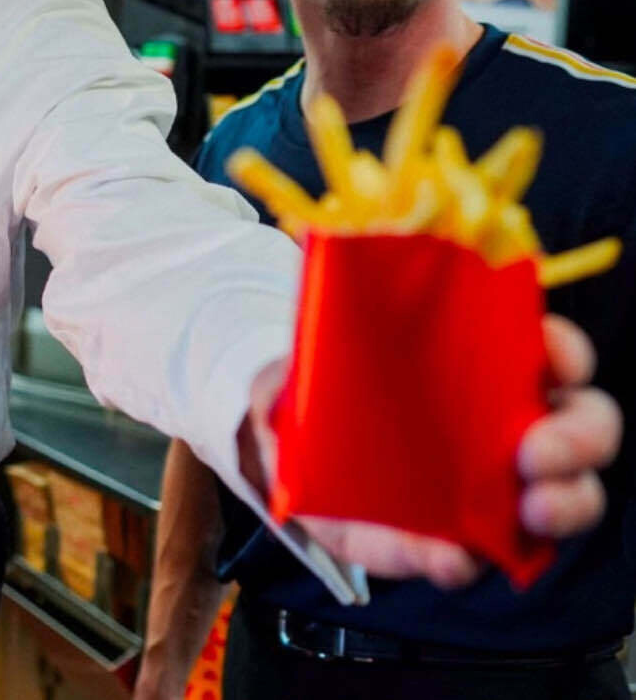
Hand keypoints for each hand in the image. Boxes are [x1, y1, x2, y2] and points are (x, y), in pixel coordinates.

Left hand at [242, 314, 621, 589]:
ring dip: (562, 505)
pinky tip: (448, 556)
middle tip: (537, 452)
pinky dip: (463, 559)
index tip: (549, 358)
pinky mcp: (455, 537)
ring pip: (564, 496)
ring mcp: (494, 483)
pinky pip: (476, 556)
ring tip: (528, 511)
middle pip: (584, 424)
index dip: (563, 351)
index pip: (553, 348)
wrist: (281, 439)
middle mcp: (509, 420)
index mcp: (488, 360)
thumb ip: (328, 328)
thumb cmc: (322, 377)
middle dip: (578, 439)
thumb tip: (326, 306)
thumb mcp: (321, 340)